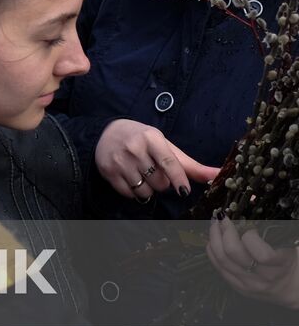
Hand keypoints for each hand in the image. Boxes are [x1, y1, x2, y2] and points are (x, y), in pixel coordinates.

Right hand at [95, 119, 220, 199]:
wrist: (106, 132)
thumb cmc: (143, 139)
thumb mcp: (165, 146)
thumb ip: (191, 165)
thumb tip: (219, 174)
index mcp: (152, 138)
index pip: (169, 162)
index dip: (178, 179)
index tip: (183, 191)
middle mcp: (134, 148)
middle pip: (159, 182)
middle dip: (162, 183)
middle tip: (154, 171)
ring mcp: (120, 160)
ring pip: (145, 190)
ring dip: (148, 188)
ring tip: (141, 174)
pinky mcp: (109, 171)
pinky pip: (129, 194)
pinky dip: (134, 192)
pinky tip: (130, 178)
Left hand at [208, 218, 298, 308]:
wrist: (291, 288)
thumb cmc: (290, 262)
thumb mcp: (290, 245)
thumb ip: (275, 231)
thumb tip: (254, 213)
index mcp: (280, 265)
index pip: (262, 254)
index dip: (251, 236)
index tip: (250, 227)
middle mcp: (263, 277)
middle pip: (233, 253)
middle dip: (225, 231)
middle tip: (223, 218)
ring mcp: (248, 284)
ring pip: (221, 259)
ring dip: (214, 237)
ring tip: (215, 225)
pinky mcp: (237, 287)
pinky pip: (218, 267)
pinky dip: (212, 250)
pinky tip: (213, 240)